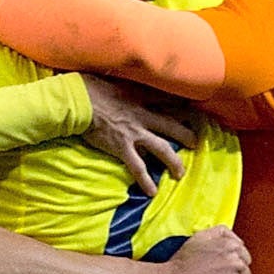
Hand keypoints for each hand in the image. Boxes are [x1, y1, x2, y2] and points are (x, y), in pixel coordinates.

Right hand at [80, 76, 198, 189]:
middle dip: (187, 135)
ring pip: (162, 148)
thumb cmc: (91, 87)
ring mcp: (134, 132)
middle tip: (195, 143)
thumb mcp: (116, 81)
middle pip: (172, 125)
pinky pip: (138, 167)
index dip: (182, 107)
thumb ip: (129, 88)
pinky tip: (152, 192)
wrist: (77, 100)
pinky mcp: (122, 147)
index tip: (192, 112)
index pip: (168, 101)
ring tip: (180, 173)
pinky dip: (145, 181)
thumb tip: (131, 90)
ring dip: (174, 162)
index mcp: (141, 97)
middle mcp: (143, 115)